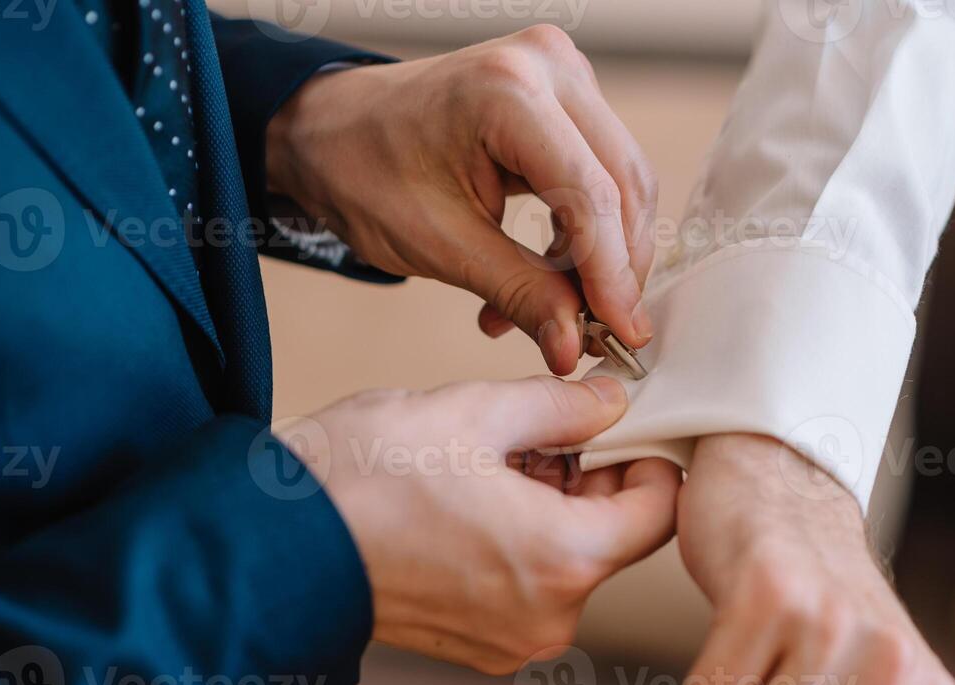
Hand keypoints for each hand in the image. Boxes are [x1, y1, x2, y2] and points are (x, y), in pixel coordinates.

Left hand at [266, 26, 656, 374]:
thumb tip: (574, 347)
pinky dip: (582, 236)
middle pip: (621, 185)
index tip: (623, 335)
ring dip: (599, 258)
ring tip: (557, 314)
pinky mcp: (563, 99)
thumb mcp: (441, 245)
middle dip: (615, 270)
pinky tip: (547, 280)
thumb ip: (521, 294)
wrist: (332, 131)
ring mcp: (560, 76)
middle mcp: (547, 67)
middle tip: (599, 335)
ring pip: (620, 184)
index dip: (613, 276)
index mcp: (508, 92)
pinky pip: (598, 176)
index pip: (591, 196)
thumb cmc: (365, 171)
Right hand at [281, 376, 678, 673]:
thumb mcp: (474, 413)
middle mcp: (551, 617)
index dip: (649, 457)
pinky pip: (530, 588)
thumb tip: (613, 401)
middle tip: (546, 428)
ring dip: (554, 506)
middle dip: (593, 477)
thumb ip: (564, 406)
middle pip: (616, 537)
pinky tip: (474, 499)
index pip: (661, 510)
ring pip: (571, 561)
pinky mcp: (478, 646)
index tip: (619, 425)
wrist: (272, 543)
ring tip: (495, 458)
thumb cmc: (363, 476)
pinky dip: (521, 542)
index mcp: (564, 559)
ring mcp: (512, 641)